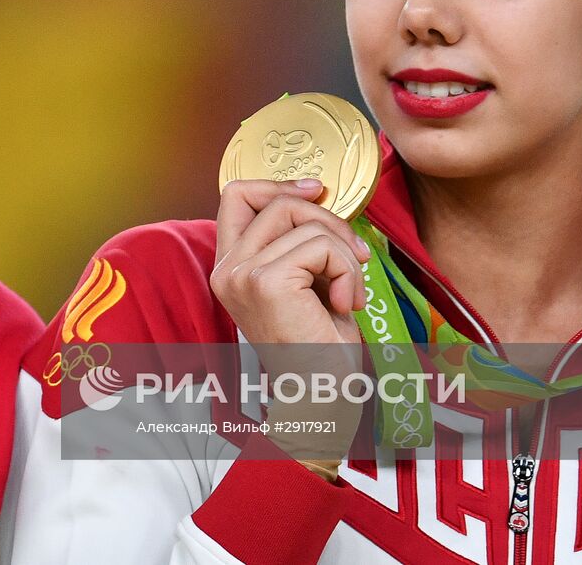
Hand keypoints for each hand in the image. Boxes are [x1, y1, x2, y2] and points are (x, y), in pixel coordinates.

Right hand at [209, 178, 371, 459]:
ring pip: (304, 221)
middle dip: (328, 219)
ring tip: (350, 290)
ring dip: (344, 251)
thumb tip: (317, 194)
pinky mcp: (266, 282)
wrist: (321, 398)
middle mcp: (226, 269)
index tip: (316, 190)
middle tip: (354, 256)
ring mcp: (242, 274)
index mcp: (229, 266)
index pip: (237, 194)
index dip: (278, 183)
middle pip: (278, 202)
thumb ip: (297, 241)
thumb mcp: (304, 280)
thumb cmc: (318, 345)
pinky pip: (320, 246)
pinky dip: (348, 270)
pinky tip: (347, 303)